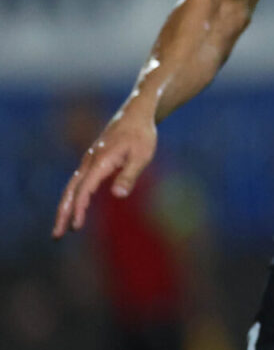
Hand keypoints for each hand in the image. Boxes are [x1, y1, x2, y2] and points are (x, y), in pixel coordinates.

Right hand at [53, 109, 156, 237]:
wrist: (135, 114)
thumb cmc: (142, 135)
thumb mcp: (142, 156)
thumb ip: (129, 176)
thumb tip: (118, 196)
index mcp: (100, 162)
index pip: (84, 189)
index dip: (79, 208)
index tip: (76, 226)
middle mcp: (89, 161)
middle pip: (70, 191)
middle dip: (63, 213)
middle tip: (56, 235)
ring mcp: (89, 161)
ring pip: (72, 187)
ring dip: (66, 207)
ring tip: (62, 228)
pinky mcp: (92, 161)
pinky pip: (78, 183)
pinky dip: (73, 197)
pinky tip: (75, 210)